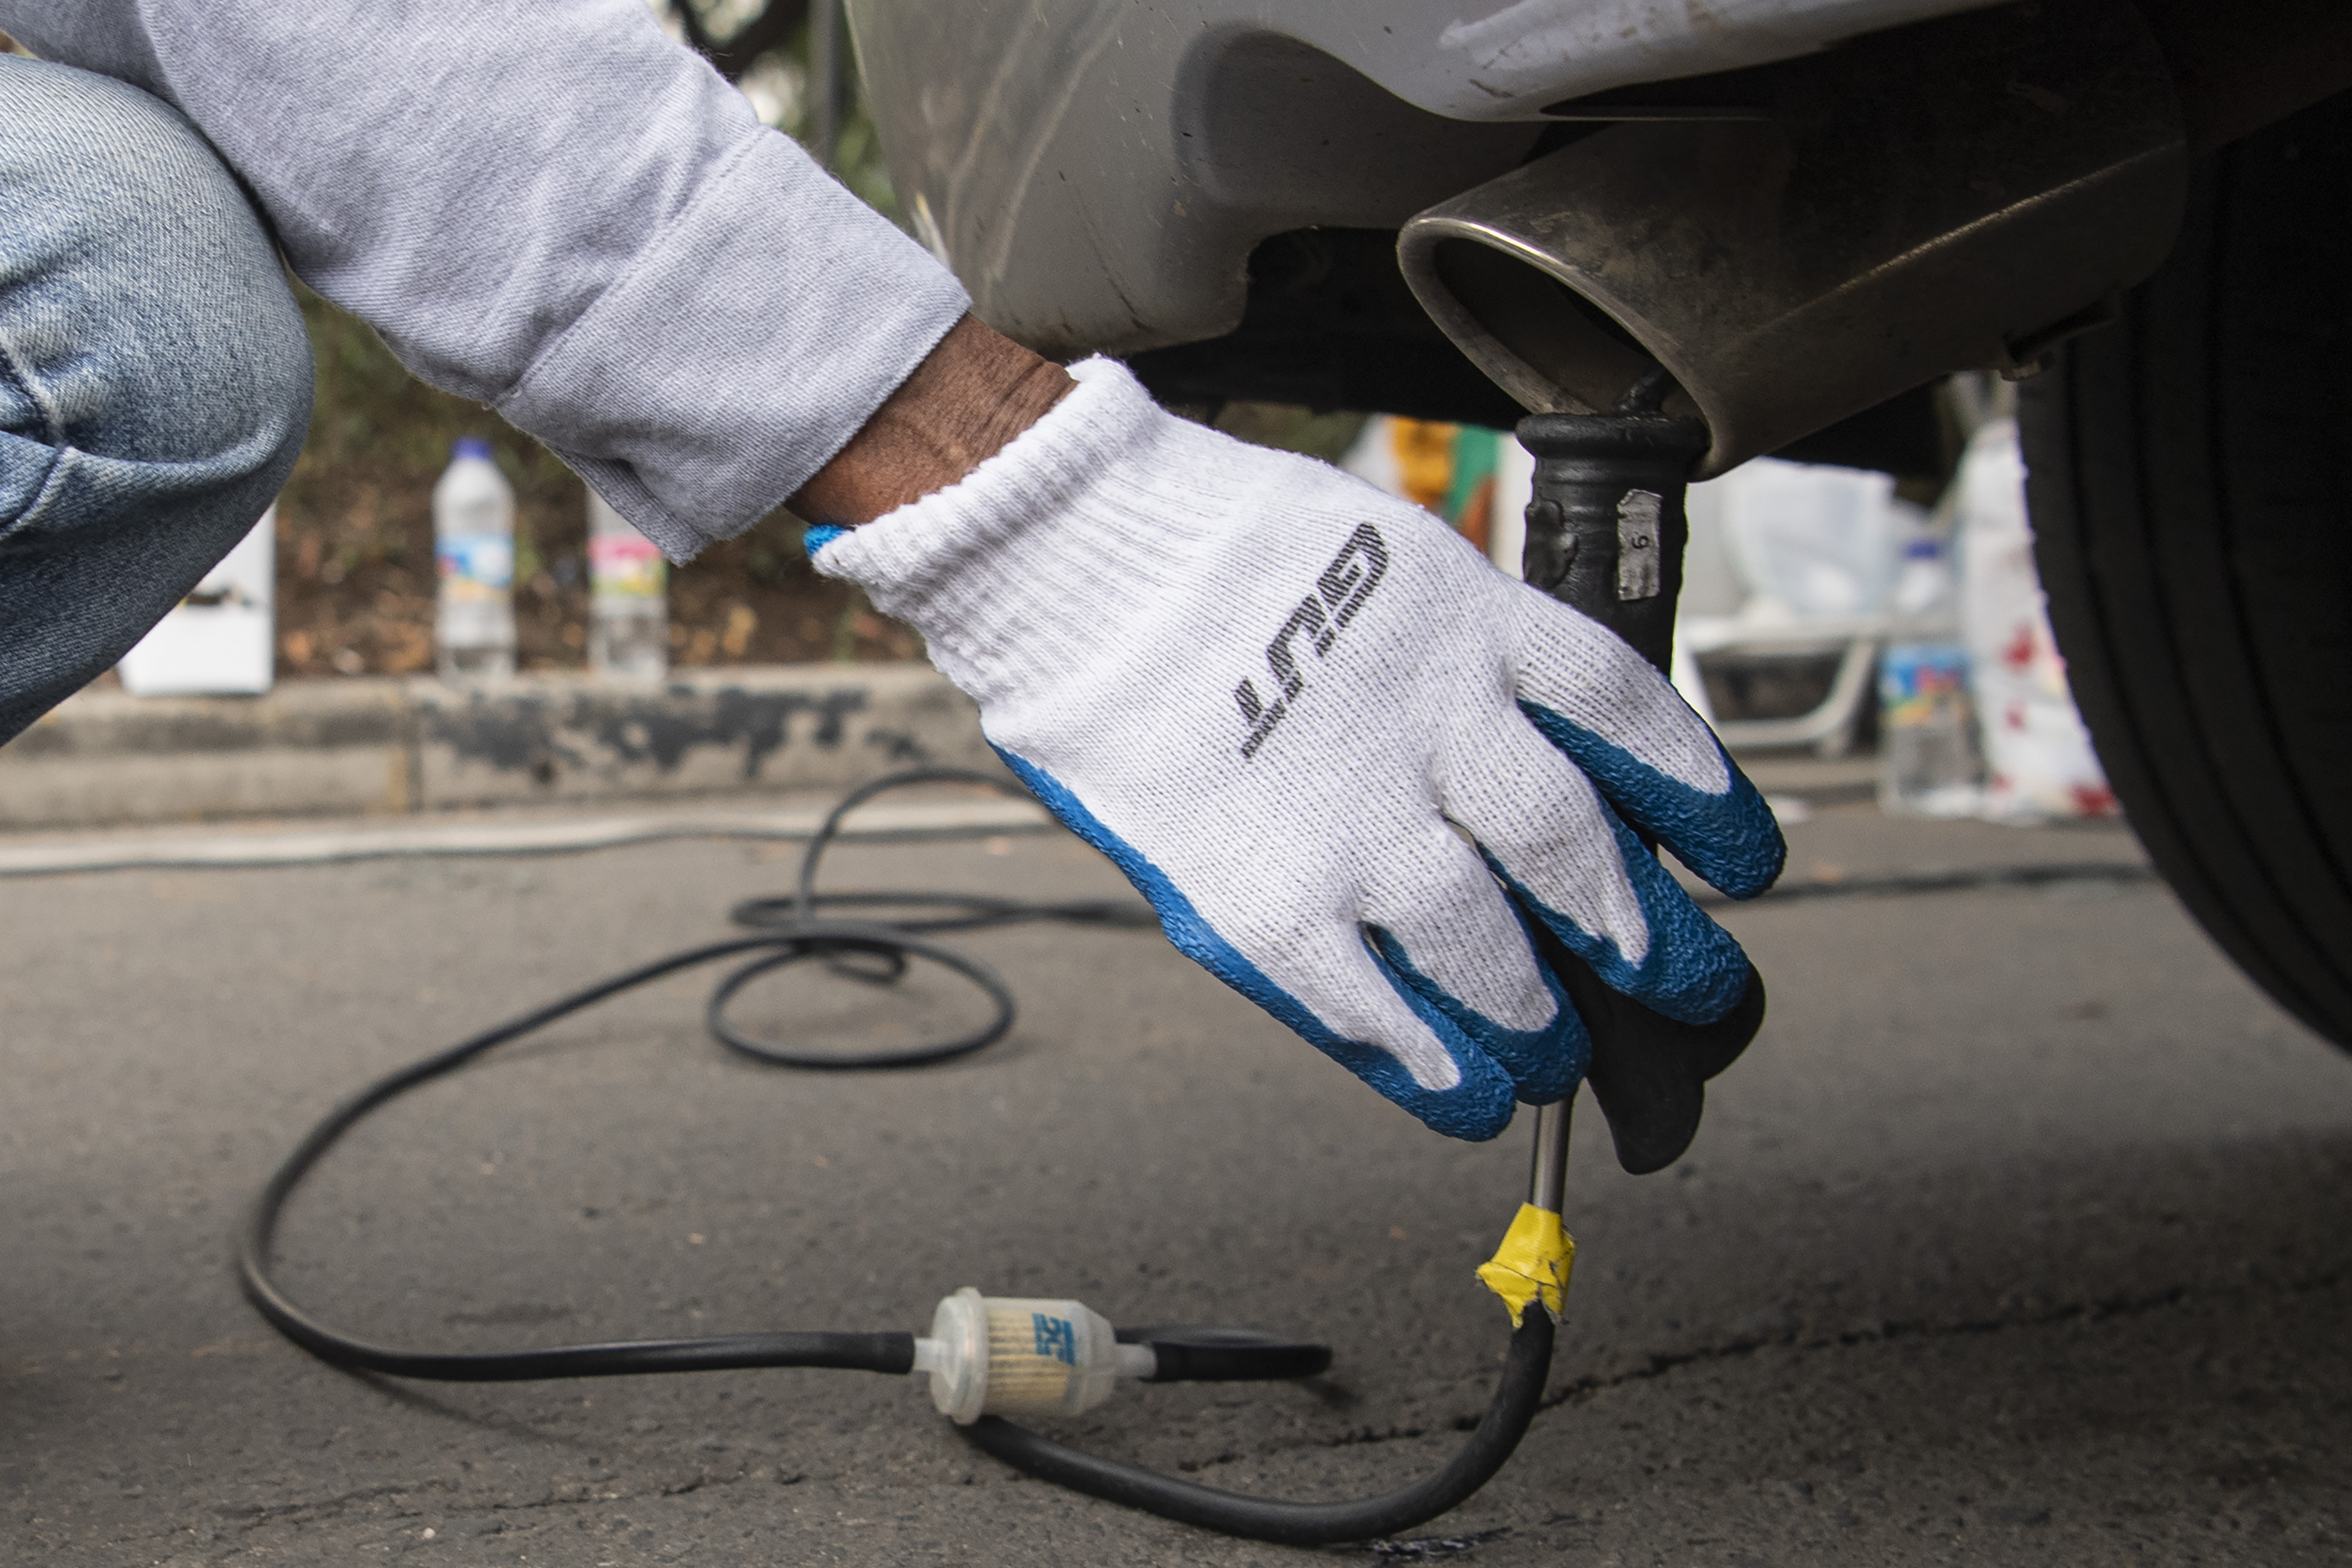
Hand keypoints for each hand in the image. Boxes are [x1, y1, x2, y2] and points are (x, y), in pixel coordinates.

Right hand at [808, 357, 1783, 1139]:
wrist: (1066, 550)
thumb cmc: (1217, 550)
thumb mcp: (1390, 558)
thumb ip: (1470, 653)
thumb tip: (1544, 749)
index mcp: (1470, 623)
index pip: (1631, 722)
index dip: (1704, 799)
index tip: (1743, 856)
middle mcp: (1433, 723)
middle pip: (1581, 854)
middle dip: (1647, 940)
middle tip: (1690, 991)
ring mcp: (1350, 820)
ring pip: (1492, 952)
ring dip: (1540, 1021)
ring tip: (1556, 1054)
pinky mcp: (1266, 899)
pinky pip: (1376, 1012)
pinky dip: (1433, 1065)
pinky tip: (1470, 1095)